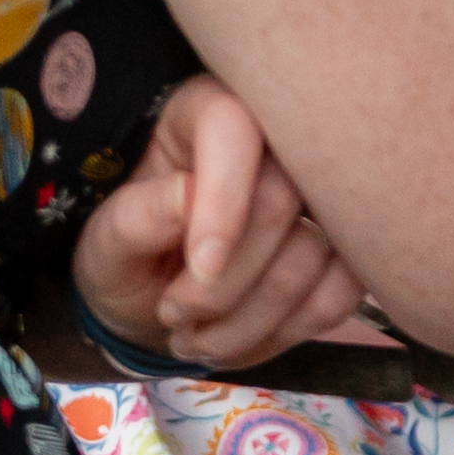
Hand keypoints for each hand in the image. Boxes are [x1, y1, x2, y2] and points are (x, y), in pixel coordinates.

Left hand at [72, 74, 367, 369]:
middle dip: (224, 285)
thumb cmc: (129, 260)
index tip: (199, 266)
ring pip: (313, 255)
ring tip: (197, 340)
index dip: (224, 196)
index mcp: (206, 113)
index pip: (235, 125)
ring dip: (249, 322)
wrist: (160, 307)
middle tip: (174, 317)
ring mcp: (320, 191)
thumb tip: (188, 198)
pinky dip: (288, 331)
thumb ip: (137, 218)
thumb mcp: (105, 243)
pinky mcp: (348, 242)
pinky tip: (244, 341)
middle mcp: (276, 139)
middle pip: (281, 200)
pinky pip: (343, 290)